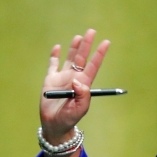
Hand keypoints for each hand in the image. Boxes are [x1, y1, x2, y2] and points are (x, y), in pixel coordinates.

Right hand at [39, 29, 110, 145]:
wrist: (54, 125)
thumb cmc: (69, 119)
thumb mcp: (80, 109)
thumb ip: (82, 96)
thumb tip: (78, 80)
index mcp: (83, 84)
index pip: (93, 65)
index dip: (99, 54)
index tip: (106, 42)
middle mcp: (74, 78)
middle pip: (82, 58)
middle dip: (87, 45)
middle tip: (91, 31)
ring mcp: (62, 78)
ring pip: (70, 58)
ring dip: (74, 48)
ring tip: (78, 37)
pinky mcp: (50, 80)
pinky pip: (53, 65)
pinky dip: (54, 56)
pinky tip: (57, 47)